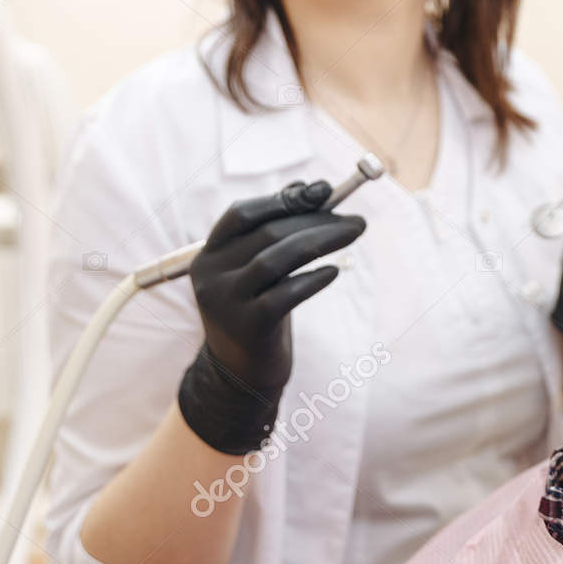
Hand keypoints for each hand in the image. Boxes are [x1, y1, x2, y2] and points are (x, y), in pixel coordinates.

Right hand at [178, 178, 366, 453]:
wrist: (241, 375)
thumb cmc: (257, 312)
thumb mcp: (259, 272)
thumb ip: (276, 231)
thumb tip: (308, 188)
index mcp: (207, 256)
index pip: (241, 214)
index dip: (283, 198)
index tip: (323, 190)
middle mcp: (210, 276)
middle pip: (267, 233)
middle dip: (315, 219)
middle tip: (354, 217)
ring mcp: (225, 302)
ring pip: (277, 258)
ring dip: (322, 240)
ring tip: (354, 231)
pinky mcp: (249, 327)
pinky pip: (287, 293)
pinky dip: (314, 278)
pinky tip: (334, 271)